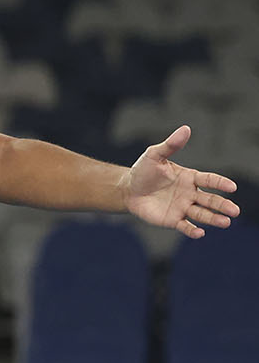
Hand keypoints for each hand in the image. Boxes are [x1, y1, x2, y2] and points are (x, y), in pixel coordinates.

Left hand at [123, 125, 239, 238]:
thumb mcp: (154, 155)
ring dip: (214, 218)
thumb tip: (185, 129)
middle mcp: (190, 193)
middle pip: (210, 200)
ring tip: (226, 222)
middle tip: (235, 211)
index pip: (209, 180)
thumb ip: (171, 145)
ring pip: (202, 214)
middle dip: (223, 205)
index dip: (220, 183)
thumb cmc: (143, 171)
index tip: (232, 187)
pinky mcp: (172, 220)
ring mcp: (182, 207)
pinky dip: (192, 230)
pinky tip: (200, 233)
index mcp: (190, 177)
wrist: (128, 190)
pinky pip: (185, 226)